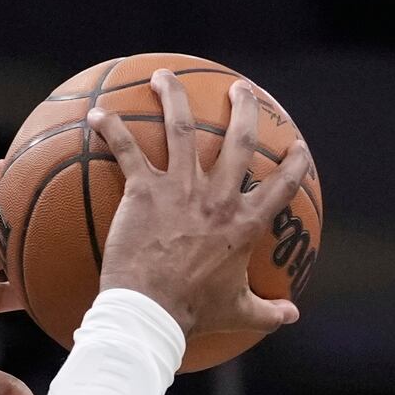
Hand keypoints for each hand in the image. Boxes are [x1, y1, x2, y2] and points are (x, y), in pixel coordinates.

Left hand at [91, 72, 314, 338]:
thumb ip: (266, 310)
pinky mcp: (144, 191)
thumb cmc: (191, 315)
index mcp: (245, 223)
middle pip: (239, 140)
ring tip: (166, 77)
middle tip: (241, 91)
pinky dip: (112, 130)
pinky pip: (127, 150)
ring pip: (182, 128)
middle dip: (244, 109)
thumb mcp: (237, 312)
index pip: (281, 185)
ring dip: (174, 97)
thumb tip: (291, 317)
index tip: (296, 146)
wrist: (149, 313)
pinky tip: (98, 114)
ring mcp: (181, 189)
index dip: (293, 163)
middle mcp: (218, 197)